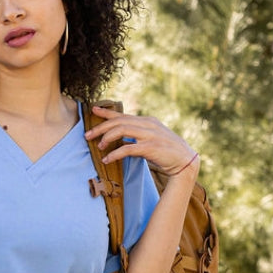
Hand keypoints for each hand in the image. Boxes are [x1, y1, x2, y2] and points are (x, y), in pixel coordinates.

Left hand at [84, 104, 199, 178]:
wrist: (186, 162)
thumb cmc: (167, 153)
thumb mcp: (151, 141)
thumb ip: (136, 138)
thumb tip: (119, 141)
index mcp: (147, 121)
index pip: (123, 115)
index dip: (106, 113)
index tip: (93, 111)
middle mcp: (147, 125)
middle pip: (118, 122)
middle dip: (101, 128)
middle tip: (87, 135)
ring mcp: (150, 135)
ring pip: (121, 131)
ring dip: (107, 138)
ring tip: (99, 146)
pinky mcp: (150, 147)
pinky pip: (127, 148)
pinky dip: (115, 154)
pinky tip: (107, 160)